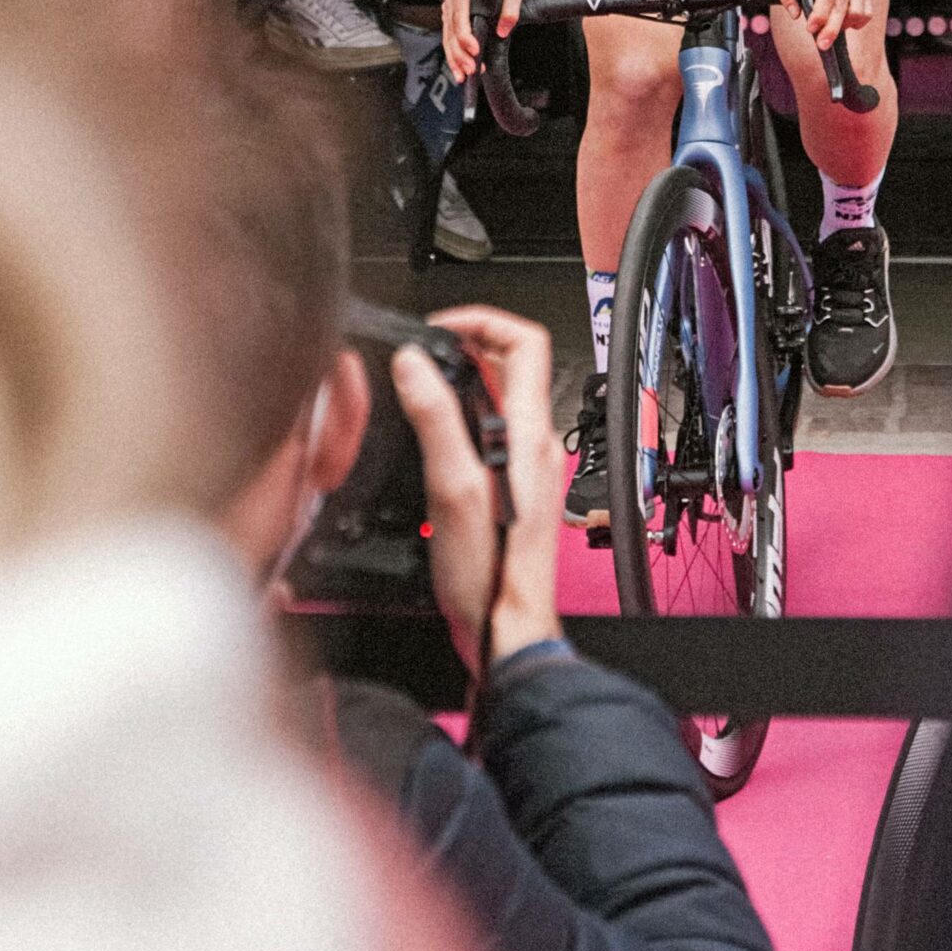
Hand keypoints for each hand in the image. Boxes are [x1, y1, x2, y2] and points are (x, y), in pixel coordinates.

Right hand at [392, 305, 564, 672]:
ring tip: (420, 381)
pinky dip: (461, 413)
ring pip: (501, 395)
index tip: (440, 326)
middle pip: (514, 363)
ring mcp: (528, 464)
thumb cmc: (489, 575)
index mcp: (529, 434)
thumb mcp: (452, 488)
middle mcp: (536, 443)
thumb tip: (415, 365)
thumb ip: (435, 420)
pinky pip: (492, 429)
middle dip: (467, 343)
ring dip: (462, 378)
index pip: (526, 342)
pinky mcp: (514, 485)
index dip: (484, 320)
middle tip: (422, 349)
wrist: (506, 630)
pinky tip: (431, 432)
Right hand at [442, 0, 522, 82]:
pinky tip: (458, 70)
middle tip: (471, 69)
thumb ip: (511, 8)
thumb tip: (503, 30)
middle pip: (452, 31)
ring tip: (463, 75)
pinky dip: (453, 56)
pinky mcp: (450, 19)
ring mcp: (449, 9)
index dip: (465, 36)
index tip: (475, 50)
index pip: (460, 17)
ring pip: (448, 38)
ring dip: (455, 59)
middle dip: (460, 53)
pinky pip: (449, 40)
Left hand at [779, 0, 876, 50]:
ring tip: (831, 28)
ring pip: (858, 12)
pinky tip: (844, 23)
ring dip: (844, 25)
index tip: (811, 28)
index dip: (819, 14)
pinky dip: (856, 23)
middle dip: (832, 29)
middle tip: (822, 44)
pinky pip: (867, 13)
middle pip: (843, 7)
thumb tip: (795, 14)